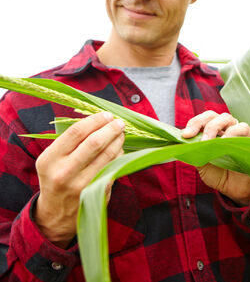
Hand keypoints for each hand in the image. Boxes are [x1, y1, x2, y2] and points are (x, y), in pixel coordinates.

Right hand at [34, 112, 124, 248]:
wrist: (57, 214)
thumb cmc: (57, 178)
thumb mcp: (52, 160)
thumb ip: (70, 142)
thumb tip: (99, 120)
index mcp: (49, 160)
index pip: (76, 132)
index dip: (95, 120)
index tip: (106, 115)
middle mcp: (64, 172)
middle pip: (95, 142)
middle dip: (111, 128)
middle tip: (119, 122)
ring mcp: (81, 184)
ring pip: (108, 155)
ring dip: (118, 140)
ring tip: (121, 133)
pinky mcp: (96, 192)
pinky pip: (113, 167)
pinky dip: (119, 155)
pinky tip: (119, 149)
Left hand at [182, 111, 249, 205]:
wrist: (235, 190)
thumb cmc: (220, 175)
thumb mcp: (202, 165)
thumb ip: (194, 152)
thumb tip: (183, 141)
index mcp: (212, 133)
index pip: (202, 120)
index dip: (193, 123)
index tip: (185, 135)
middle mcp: (225, 129)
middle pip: (212, 115)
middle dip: (200, 123)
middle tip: (192, 136)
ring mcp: (238, 132)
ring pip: (227, 118)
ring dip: (214, 127)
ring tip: (208, 142)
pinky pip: (242, 128)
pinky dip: (232, 132)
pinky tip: (225, 143)